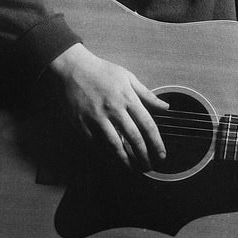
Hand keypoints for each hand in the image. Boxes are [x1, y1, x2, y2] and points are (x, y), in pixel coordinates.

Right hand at [47, 42, 168, 169]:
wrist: (72, 68)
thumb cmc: (102, 71)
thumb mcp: (128, 77)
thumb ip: (147, 95)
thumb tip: (166, 107)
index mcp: (128, 98)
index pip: (147, 125)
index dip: (156, 142)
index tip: (162, 155)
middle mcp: (114, 110)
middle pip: (134, 138)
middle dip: (144, 155)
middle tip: (149, 167)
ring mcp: (97, 118)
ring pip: (114, 145)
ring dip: (125, 160)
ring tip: (133, 169)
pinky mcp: (82, 123)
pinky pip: (96, 144)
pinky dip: (105, 155)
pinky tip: (113, 161)